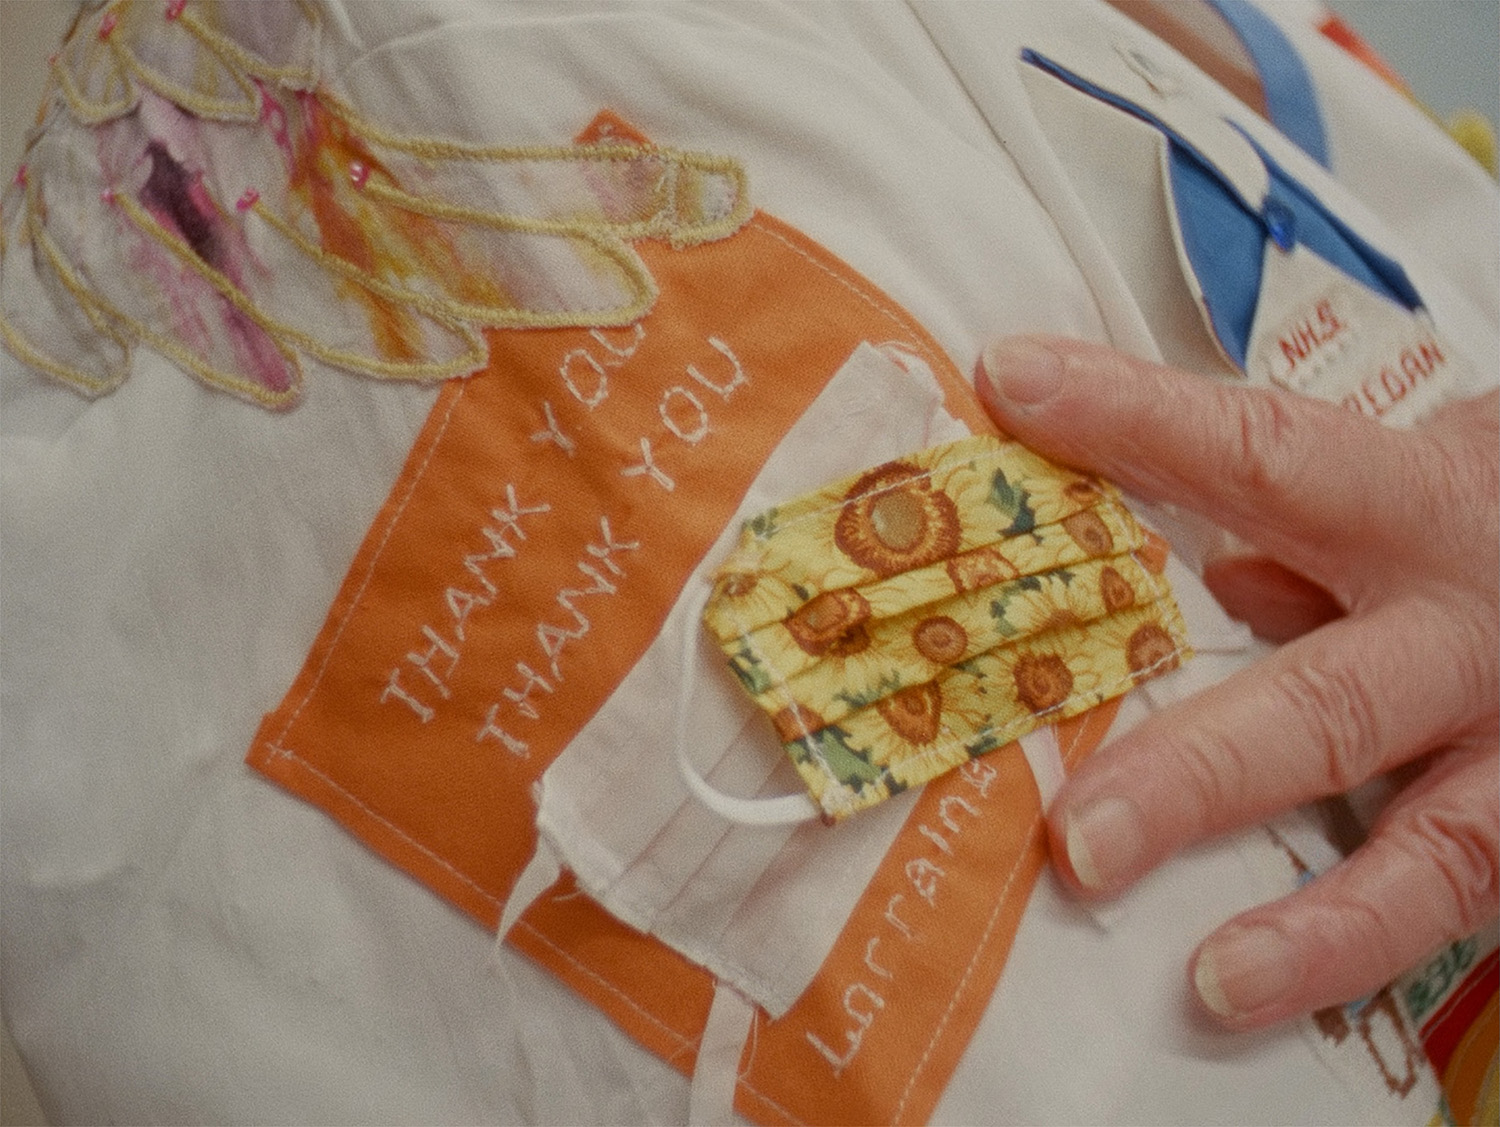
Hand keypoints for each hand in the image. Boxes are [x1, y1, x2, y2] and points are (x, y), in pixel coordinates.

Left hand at [976, 336, 1498, 1029]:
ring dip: (1319, 921)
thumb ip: (1278, 523)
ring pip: (1434, 842)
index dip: (1140, 421)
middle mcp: (1472, 630)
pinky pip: (1463, 899)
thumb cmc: (1467, 519)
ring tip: (1212, 982)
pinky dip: (1362, 951)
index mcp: (1417, 509)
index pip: (1266, 456)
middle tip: (1079, 837)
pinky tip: (1256, 991)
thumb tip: (1137, 553)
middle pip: (1332, 701)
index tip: (1014, 387)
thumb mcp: (1390, 487)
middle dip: (1202, 773)